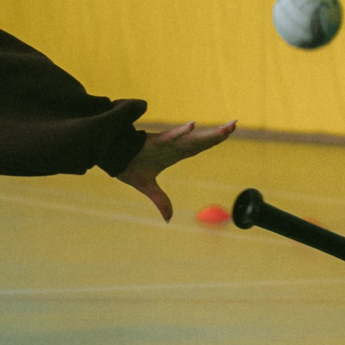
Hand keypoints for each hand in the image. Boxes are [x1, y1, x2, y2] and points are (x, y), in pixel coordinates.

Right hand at [115, 119, 237, 220]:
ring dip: (207, 134)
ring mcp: (165, 143)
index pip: (198, 146)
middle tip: (234, 124)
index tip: (229, 131)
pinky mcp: (154, 141)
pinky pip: (170, 137)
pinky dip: (181, 132)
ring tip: (225, 129)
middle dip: (218, 134)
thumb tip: (168, 219)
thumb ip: (160, 200)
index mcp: (174, 154)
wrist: (109, 156)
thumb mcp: (147, 187)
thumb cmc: (128, 164)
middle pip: (200, 141)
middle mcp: (173, 146)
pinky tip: (192, 126)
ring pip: (190, 138)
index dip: (213, 140)